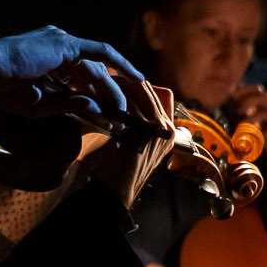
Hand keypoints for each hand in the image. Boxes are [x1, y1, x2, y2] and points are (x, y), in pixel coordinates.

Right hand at [0, 28, 140, 126]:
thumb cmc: (4, 90)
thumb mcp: (41, 103)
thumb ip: (68, 103)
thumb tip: (94, 107)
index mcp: (48, 60)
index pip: (79, 79)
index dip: (94, 97)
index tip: (107, 115)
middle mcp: (58, 48)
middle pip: (92, 74)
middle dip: (107, 96)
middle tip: (121, 118)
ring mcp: (62, 43)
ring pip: (97, 68)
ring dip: (112, 90)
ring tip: (123, 111)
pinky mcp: (67, 43)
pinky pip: (100, 53)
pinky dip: (118, 63)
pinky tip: (135, 77)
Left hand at [84, 77, 176, 209]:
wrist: (117, 191)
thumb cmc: (119, 168)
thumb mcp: (132, 143)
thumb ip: (132, 124)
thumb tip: (117, 102)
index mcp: (168, 130)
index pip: (154, 94)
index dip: (135, 84)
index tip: (114, 80)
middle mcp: (168, 128)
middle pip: (147, 90)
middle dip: (124, 80)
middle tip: (104, 75)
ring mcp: (159, 131)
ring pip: (139, 94)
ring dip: (117, 86)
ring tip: (98, 83)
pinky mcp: (146, 133)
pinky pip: (130, 107)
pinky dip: (113, 99)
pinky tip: (98, 97)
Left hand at [227, 84, 266, 190]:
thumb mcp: (258, 128)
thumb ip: (248, 120)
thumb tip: (230, 114)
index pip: (258, 91)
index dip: (245, 90)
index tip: (232, 95)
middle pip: (263, 97)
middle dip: (248, 101)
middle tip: (238, 111)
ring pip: (266, 112)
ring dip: (251, 119)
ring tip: (243, 126)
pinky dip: (261, 135)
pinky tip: (256, 142)